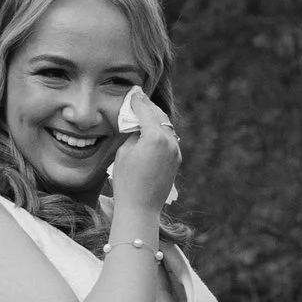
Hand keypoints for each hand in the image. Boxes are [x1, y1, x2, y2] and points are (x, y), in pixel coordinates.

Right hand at [108, 89, 180, 216]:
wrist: (141, 208)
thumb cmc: (126, 181)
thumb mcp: (124, 152)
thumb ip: (133, 134)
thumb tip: (139, 126)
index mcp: (155, 137)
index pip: (146, 112)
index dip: (138, 101)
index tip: (134, 93)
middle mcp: (170, 142)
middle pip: (159, 116)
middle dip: (149, 107)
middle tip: (140, 99)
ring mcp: (175, 151)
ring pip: (166, 127)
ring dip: (156, 119)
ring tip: (145, 113)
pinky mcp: (177, 160)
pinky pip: (169, 140)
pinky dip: (160, 132)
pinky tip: (152, 131)